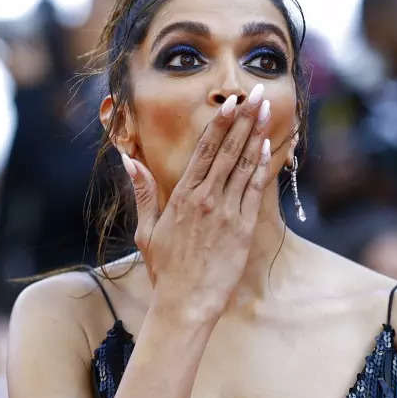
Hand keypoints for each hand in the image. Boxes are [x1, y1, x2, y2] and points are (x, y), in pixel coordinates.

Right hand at [121, 84, 272, 323]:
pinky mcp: (242, 229)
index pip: (204, 151)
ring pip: (244, 165)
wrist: (186, 303)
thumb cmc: (166, 270)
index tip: (230, 102)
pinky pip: (253, 191)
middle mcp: (205, 199)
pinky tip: (268, 147)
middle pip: (228, 150)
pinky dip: (261, 167)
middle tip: (256, 93)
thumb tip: (129, 159)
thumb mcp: (147, 230)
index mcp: (182, 196)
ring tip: (266, 110)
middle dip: (243, 119)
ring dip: (257, 135)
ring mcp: (226, 213)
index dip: (219, 124)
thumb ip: (143, 191)